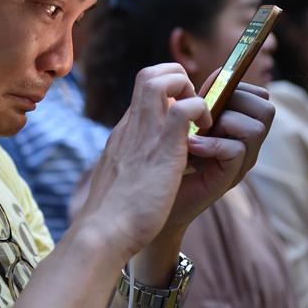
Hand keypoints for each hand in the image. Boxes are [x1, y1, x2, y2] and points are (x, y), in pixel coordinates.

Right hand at [78, 63, 210, 258]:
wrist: (103, 232)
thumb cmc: (111, 217)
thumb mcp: (117, 180)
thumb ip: (126, 166)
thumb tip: (131, 168)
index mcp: (123, 134)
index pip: (141, 92)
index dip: (165, 90)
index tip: (181, 111)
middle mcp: (131, 126)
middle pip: (148, 74)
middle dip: (176, 78)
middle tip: (192, 107)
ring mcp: (145, 133)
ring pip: (162, 79)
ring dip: (187, 89)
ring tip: (200, 117)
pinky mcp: (163, 146)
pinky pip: (185, 108)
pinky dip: (200, 111)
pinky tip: (205, 134)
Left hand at [166, 77, 274, 230]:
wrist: (155, 195)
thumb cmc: (169, 156)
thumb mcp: (187, 121)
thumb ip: (204, 99)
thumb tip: (220, 72)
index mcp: (239, 126)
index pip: (260, 96)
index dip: (237, 88)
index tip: (209, 93)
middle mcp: (246, 144)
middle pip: (265, 109)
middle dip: (234, 103)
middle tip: (206, 116)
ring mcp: (241, 162)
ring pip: (255, 128)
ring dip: (225, 123)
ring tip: (198, 132)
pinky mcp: (229, 177)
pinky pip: (236, 150)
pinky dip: (211, 143)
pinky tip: (190, 146)